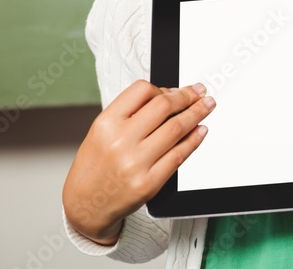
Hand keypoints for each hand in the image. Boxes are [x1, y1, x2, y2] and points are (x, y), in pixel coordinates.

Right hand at [62, 80, 215, 244]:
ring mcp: (136, 163)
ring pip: (176, 129)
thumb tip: (168, 96)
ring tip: (206, 106)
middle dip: (188, 96)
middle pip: (164, 106)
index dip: (164, 87)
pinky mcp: (149, 184)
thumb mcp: (101, 131)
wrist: (86, 204)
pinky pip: (179, 155)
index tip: (177, 90)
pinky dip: (194, 140)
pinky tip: (200, 131)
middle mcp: (120, 141)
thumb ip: (130, 112)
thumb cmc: (95, 166)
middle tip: (200, 92)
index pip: (142, 91)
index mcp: (106, 123)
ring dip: (197, 114)